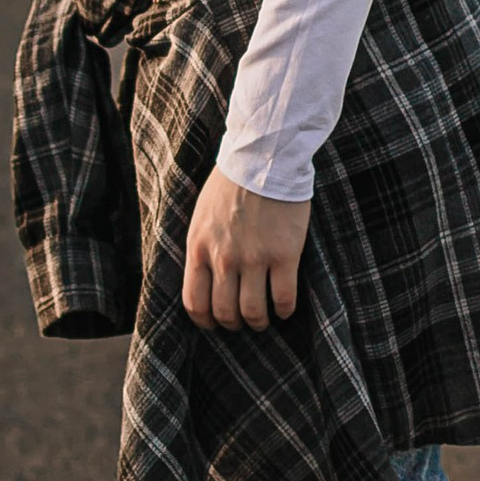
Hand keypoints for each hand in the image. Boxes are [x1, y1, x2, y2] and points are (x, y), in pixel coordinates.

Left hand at [182, 169, 310, 329]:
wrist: (264, 155)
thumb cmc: (232, 182)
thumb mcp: (202, 214)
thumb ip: (201, 245)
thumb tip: (203, 276)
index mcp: (199, 247)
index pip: (194, 302)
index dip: (206, 321)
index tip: (215, 323)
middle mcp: (223, 258)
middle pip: (225, 312)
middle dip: (234, 325)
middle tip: (243, 321)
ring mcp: (254, 258)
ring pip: (253, 312)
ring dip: (259, 322)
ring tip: (265, 318)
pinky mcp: (284, 254)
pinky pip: (283, 298)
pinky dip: (284, 310)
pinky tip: (285, 308)